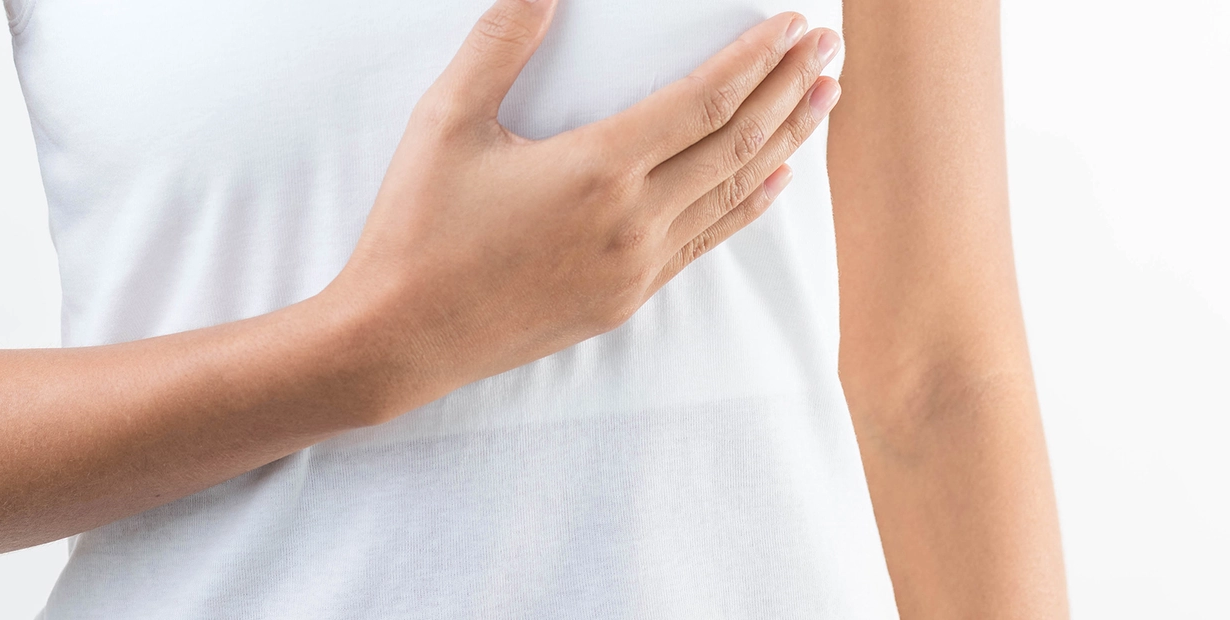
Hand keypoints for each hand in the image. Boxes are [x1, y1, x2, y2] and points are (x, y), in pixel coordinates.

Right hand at [321, 0, 843, 402]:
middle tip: (828, 49)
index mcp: (598, 169)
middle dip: (790, 90)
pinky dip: (747, 204)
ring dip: (785, 140)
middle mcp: (632, 221)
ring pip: (732, 193)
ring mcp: (635, 267)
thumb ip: (501, 43)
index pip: (707, 101)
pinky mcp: (624, 299)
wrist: (401, 338)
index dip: (758, 59)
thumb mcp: (447, 120)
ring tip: (823, 99)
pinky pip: (705, 241)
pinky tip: (774, 179)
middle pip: (737, 142)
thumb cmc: (417, 229)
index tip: (794, 26)